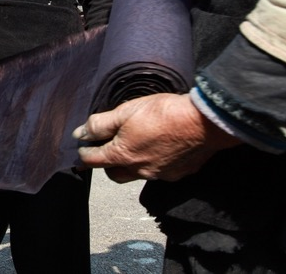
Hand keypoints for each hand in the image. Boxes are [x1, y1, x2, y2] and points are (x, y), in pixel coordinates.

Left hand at [74, 93, 241, 182]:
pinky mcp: (178, 174)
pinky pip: (158, 172)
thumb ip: (100, 124)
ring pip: (136, 174)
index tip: (81, 149)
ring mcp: (160, 175)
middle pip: (114, 173)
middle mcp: (140, 171)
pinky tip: (159, 148)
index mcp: (123, 155)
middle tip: (108, 147)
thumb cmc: (163, 113)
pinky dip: (153, 162)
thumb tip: (80, 134)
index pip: (93, 160)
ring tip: (134, 146)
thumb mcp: (126, 111)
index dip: (83, 153)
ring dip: (130, 164)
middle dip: (107, 163)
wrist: (205, 123)